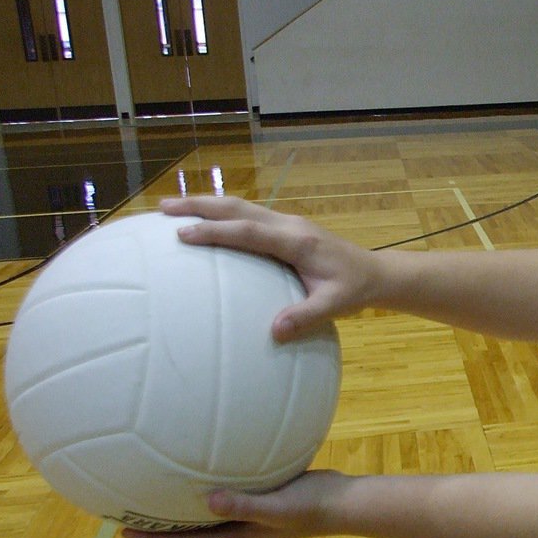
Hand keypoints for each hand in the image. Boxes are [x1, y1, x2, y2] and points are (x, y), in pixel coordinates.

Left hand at [120, 469, 351, 537]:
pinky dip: (204, 496)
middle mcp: (236, 533)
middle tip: (129, 512)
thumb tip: (208, 499)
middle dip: (158, 527)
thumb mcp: (276, 506)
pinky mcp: (258, 504)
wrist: (342, 502)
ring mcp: (248, 520)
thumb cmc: (310, 505)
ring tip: (155, 495)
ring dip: (179, 512)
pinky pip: (221, 503)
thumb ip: (244, 504)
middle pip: (188, 535)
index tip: (122, 532)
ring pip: (203, 520)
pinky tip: (199, 475)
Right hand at [160, 196, 375, 341]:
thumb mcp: (336, 306)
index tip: (183, 233)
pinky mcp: (286, 228)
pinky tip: (204, 223)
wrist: (376, 273)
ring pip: (241, 206)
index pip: (249, 231)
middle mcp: (289, 225)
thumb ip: (306, 317)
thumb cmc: (355, 290)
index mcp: (298, 242)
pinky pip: (248, 215)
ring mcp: (287, 223)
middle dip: (200, 205)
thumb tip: (274, 332)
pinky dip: (222, 214)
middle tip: (162, 209)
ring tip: (171, 209)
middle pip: (239, 207)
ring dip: (207, 205)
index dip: (216, 231)